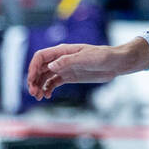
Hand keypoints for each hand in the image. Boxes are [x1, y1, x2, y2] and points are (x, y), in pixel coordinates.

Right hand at [26, 40, 148, 99]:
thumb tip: (50, 66)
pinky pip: (54, 82)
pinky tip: (47, 96)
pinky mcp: (70, 76)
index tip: (31, 80)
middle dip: (34, 80)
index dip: (32, 68)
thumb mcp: (86, 58)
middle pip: (40, 68)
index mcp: (63, 51)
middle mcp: (61, 59)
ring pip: (45, 76)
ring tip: (39, 97)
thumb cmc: (103, 56)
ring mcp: (65, 68)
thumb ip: (68, 61)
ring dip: (39, 86)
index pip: (40, 57)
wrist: (117, 63)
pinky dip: (48, 88)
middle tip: (34, 93)